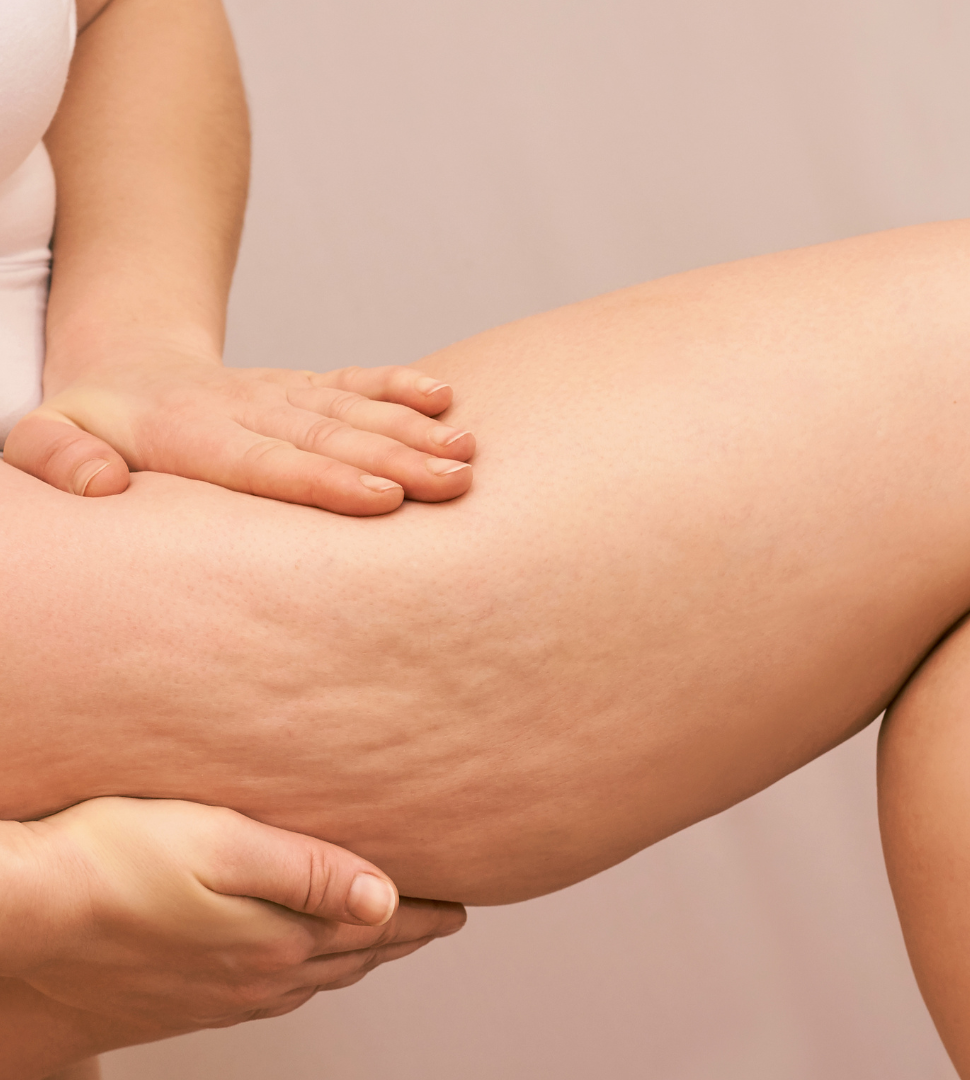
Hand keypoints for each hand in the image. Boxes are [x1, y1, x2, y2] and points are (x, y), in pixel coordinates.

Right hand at [2, 798, 464, 1031]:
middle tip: (441, 920)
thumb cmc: (118, 861)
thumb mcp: (223, 844)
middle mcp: (259, 976)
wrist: (26, 919)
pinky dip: (314, 976)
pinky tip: (306, 967)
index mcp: (277, 938)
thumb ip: (307, 871)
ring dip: (363, 958)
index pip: (374, 926)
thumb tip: (382, 897)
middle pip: (355, 957)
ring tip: (389, 939)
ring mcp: (223, 996)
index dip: (423, 914)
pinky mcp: (189, 1001)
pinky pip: (275, 993)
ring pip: (319, 978)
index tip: (461, 906)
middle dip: (406, 937)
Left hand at [3, 352, 474, 514]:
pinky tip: (446, 400)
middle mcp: (244, 408)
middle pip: (327, 435)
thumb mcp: (40, 435)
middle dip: (394, 458)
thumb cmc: (87, 423)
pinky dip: (399, 389)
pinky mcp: (300, 387)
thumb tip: (98, 486)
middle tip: (452, 481)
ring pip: (350, 408)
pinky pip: (353, 380)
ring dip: (412, 431)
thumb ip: (57, 457)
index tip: (382, 498)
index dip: (324, 479)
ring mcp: (278, 394)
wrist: (125, 368)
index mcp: (186, 433)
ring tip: (466, 454)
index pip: (264, 460)